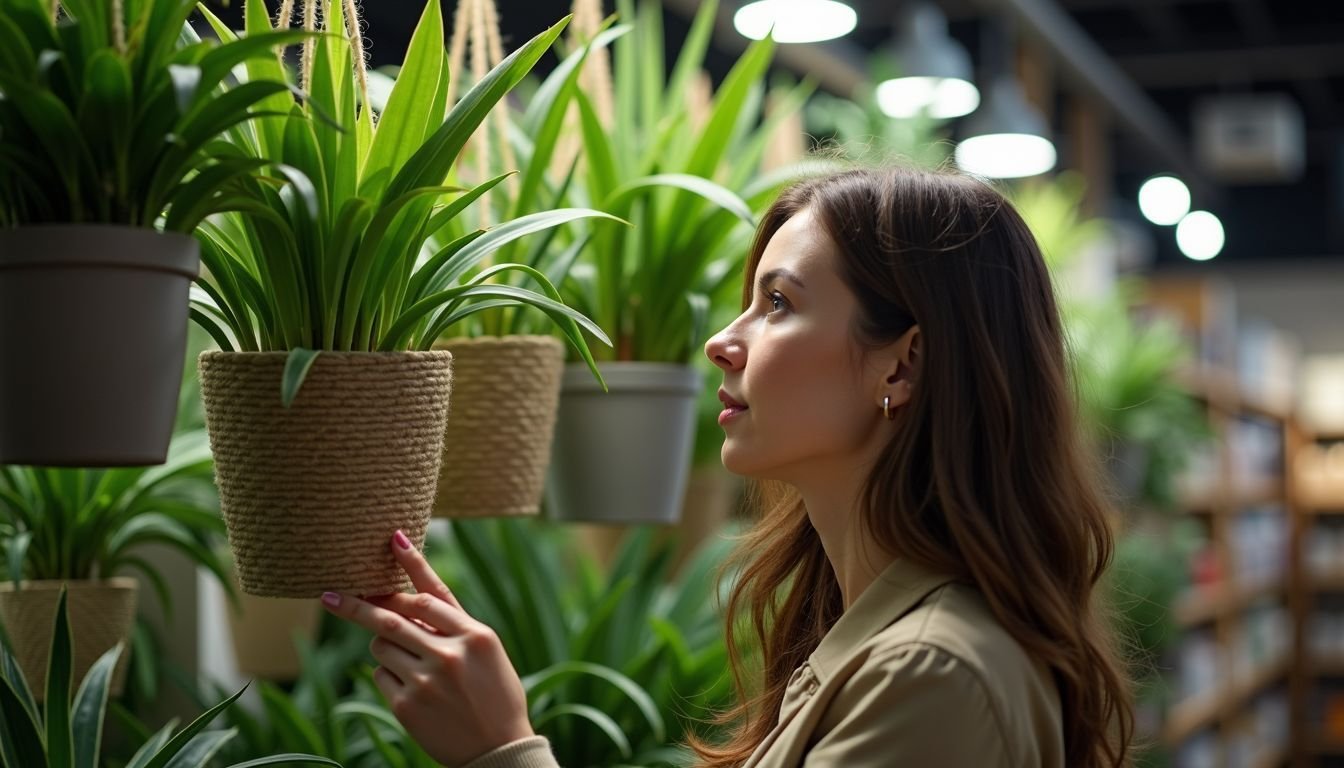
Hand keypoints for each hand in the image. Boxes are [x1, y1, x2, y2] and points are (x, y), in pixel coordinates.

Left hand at [320, 530, 533, 767]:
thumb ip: (453, 622)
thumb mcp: (487, 651)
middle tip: (330, 595)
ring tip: (412, 661)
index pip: (430, 595)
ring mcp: (426, 681)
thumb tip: (408, 596)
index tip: (392, 540)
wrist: (497, 751)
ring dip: (385, 644)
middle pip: (391, 617)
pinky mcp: (407, 706)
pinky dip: (389, 675)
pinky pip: (380, 675)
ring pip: (381, 645)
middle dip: (358, 604)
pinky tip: (414, 689)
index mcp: (475, 636)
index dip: (409, 565)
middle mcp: (449, 654)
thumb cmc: (495, 694)